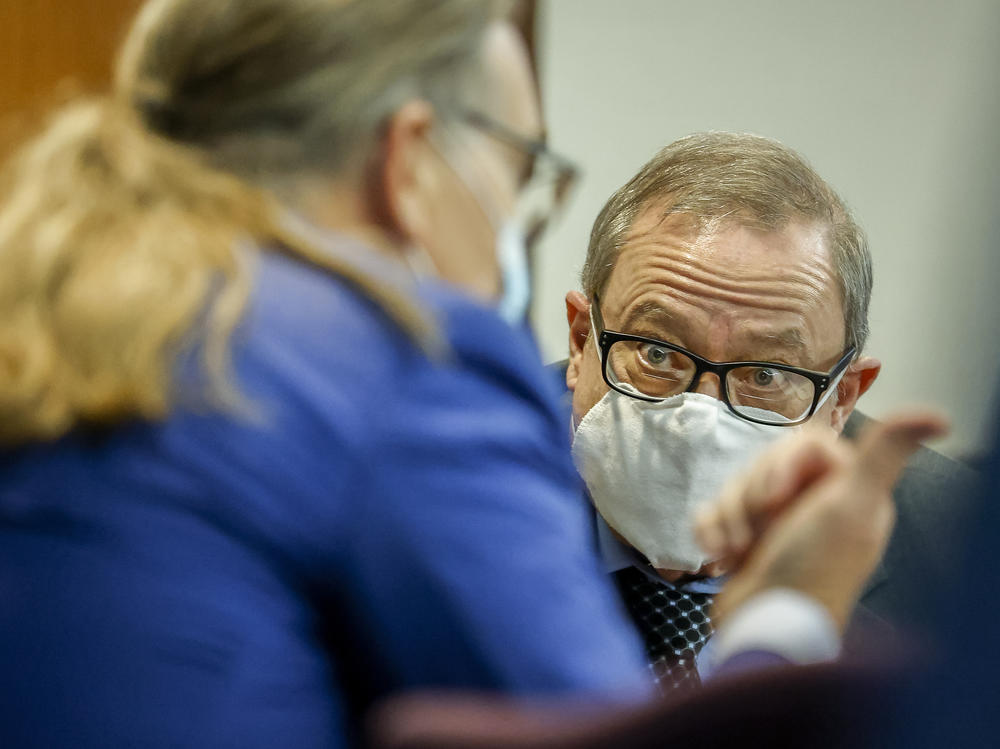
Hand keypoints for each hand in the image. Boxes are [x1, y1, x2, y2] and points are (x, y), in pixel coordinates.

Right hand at [695, 411, 947, 631]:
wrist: (765, 629)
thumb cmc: (812, 570)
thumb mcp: (852, 506)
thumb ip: (887, 454)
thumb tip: (939, 416)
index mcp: (846, 492)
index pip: (802, 444)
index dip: (780, 464)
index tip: (777, 497)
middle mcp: (812, 504)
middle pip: (763, 464)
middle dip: (750, 496)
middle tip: (763, 527)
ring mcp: (775, 524)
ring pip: (734, 486)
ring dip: (729, 518)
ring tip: (741, 551)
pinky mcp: (741, 540)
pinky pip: (712, 511)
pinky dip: (710, 531)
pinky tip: (720, 556)